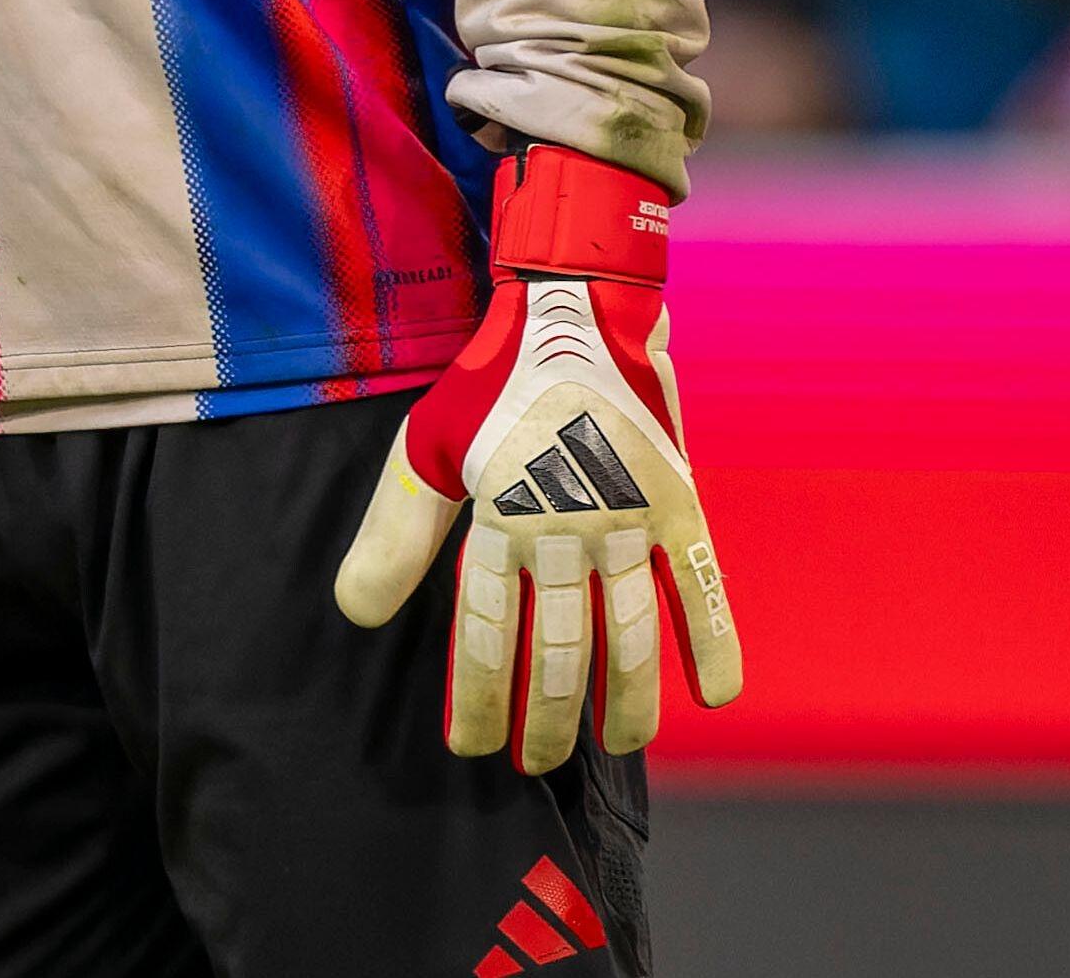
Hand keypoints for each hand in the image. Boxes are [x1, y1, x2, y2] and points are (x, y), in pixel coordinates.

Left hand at [332, 147, 744, 771]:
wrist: (573, 307)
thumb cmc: (490, 383)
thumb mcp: (426, 447)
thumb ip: (395, 533)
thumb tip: (354, 614)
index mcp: (501, 518)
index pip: (485, 632)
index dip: (478, 694)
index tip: (469, 744)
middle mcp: (566, 528)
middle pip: (559, 647)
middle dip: (546, 716)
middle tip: (532, 762)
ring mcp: (628, 519)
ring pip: (631, 632)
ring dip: (624, 700)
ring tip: (613, 746)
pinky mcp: (677, 502)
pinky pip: (702, 583)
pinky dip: (714, 639)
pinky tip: (715, 695)